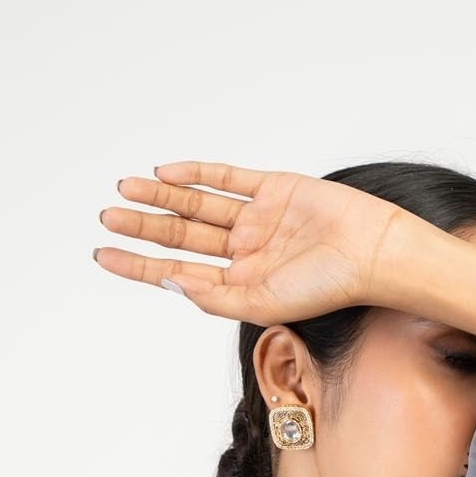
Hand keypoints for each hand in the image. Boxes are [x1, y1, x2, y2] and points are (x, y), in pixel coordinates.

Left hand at [92, 160, 429, 326]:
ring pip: (197, 205)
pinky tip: (166, 171)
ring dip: (160, 196)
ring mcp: (258, 217)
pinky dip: (196, 174)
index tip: (103, 256)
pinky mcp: (274, 188)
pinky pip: (226, 178)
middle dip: (143, 227)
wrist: (372, 253)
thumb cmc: (328, 289)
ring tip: (123, 190)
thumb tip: (170, 280)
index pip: (178, 272)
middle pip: (182, 235)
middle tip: (107, 217)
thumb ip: (215, 297)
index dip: (140, 265)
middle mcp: (245, 251)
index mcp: (241, 284)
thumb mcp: (263, 305)